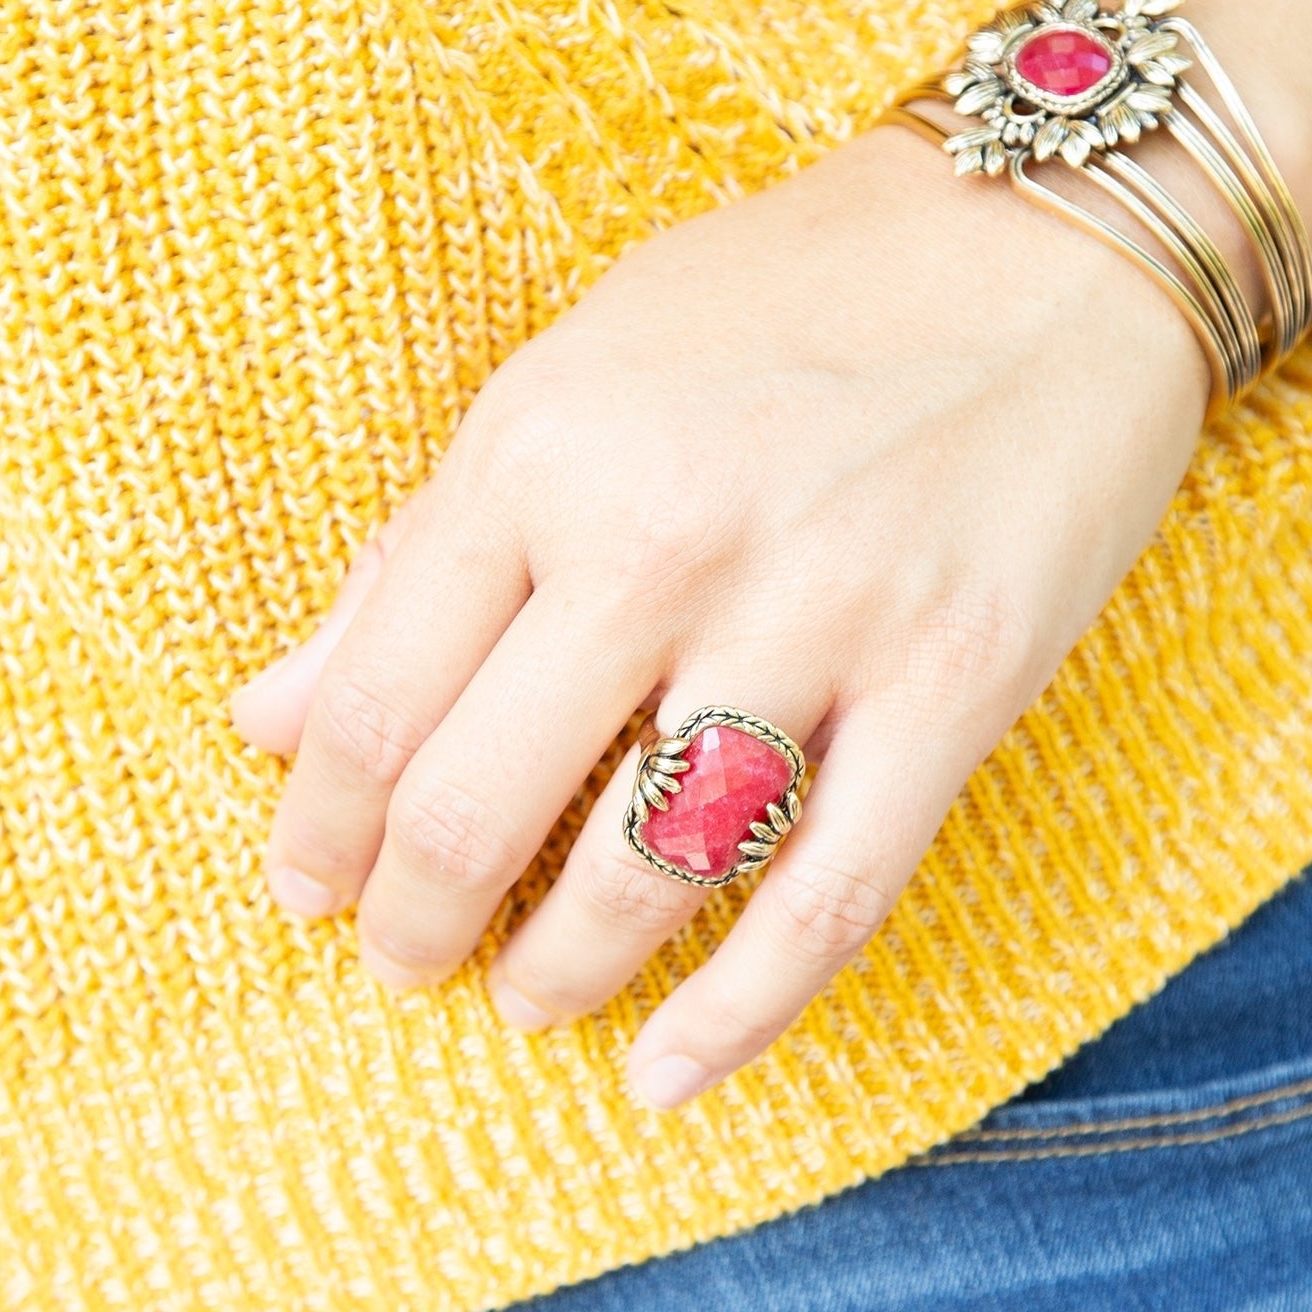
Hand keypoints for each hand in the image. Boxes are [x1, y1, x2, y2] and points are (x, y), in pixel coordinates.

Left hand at [229, 0, 1311, 1109]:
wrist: (1043, 233)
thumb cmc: (792, 291)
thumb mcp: (577, 373)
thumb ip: (425, 548)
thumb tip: (268, 713)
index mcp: (544, 445)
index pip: (377, 699)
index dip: (323, 828)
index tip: (311, 885)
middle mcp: (664, 536)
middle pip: (480, 808)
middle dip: (413, 925)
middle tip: (405, 963)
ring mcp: (821, 612)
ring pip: (646, 873)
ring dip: (559, 973)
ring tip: (532, 998)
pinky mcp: (958, 678)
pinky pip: (829, 898)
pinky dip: (740, 1016)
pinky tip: (671, 1077)